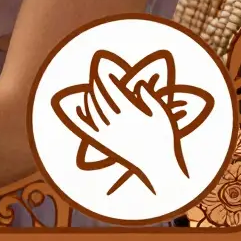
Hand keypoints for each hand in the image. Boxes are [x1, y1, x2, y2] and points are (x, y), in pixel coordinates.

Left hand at [58, 52, 192, 193]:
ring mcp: (109, 133)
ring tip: (89, 89)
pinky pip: (86, 128)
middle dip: (97, 86)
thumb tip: (139, 83)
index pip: (115, 92)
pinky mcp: (104, 143)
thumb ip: (151, 98)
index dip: (109, 81)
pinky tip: (77, 107)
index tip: (106, 73)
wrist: (158, 167)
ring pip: (93, 111)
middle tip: (94, 76)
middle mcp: (118, 122)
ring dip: (90, 98)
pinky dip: (79, 117)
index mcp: (133, 114)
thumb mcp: (163, 116)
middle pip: (102, 99)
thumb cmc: (164, 139)